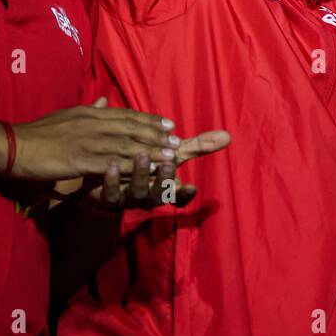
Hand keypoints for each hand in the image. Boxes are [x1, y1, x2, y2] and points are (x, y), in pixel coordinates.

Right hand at [11, 97, 181, 181]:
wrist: (12, 145)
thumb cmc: (38, 133)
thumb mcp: (67, 115)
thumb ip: (89, 110)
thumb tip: (105, 101)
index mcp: (90, 114)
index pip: (126, 115)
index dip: (149, 119)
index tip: (169, 124)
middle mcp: (92, 124)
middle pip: (131, 128)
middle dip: (156, 135)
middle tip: (177, 140)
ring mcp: (86, 141)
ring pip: (125, 145)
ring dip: (150, 151)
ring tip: (170, 156)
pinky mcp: (78, 159)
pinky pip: (108, 163)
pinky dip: (128, 166)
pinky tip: (143, 172)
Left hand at [83, 128, 230, 210]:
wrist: (108, 170)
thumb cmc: (147, 161)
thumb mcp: (173, 153)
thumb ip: (198, 146)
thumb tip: (228, 135)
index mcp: (165, 187)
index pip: (179, 195)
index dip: (184, 194)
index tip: (192, 187)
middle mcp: (149, 196)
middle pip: (159, 194)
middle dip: (164, 178)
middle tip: (168, 161)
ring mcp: (128, 199)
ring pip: (137, 193)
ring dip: (141, 175)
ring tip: (142, 155)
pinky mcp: (108, 199)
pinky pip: (111, 195)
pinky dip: (112, 182)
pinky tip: (111, 166)